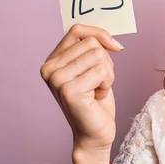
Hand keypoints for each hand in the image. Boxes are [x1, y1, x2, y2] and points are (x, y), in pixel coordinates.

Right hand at [40, 23, 123, 153]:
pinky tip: (97, 97)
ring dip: (108, 74)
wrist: (94, 133)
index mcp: (52, 60)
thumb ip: (92, 48)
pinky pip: (102, 71)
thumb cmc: (96, 100)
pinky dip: (107, 84)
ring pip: (98, 55)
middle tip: (100, 82)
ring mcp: (57, 79)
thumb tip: (107, 34)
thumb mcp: (93, 67)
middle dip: (106, 61)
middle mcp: (49, 68)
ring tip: (98, 90)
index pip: (77, 29)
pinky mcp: (69, 90)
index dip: (100, 34)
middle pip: (91, 42)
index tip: (115, 47)